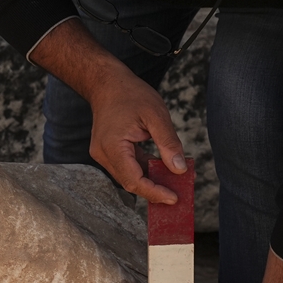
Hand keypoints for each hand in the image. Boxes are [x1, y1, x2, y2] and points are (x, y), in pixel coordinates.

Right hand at [26, 19, 187, 203]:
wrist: (107, 84)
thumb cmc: (131, 95)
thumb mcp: (156, 115)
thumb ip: (168, 143)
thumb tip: (180, 169)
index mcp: (112, 147)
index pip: (133, 180)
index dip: (154, 192)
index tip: (174, 198)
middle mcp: (102, 155)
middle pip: (130, 182)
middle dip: (154, 190)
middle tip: (178, 193)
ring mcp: (102, 154)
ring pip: (128, 177)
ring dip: (150, 180)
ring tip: (174, 181)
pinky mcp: (107, 152)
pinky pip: (127, 167)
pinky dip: (144, 170)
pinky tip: (161, 168)